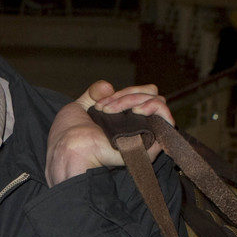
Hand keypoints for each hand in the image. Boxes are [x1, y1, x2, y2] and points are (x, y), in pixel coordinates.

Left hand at [45, 81, 174, 185]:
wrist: (70, 150)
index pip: (139, 95)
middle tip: (105, 109)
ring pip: (159, 104)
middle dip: (129, 95)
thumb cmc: (69, 135)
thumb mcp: (79, 106)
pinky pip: (167, 119)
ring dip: (136, 100)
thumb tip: (109, 86)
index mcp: (123, 119)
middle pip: (152, 96)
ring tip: (115, 112)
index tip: (99, 104)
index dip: (122, 93)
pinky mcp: (150, 144)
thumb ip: (94, 93)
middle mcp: (136, 126)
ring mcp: (144, 134)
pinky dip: (154, 107)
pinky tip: (137, 111)